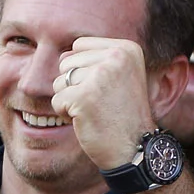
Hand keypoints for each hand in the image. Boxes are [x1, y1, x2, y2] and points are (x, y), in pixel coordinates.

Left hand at [51, 36, 157, 170]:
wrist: (136, 146)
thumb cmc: (123, 113)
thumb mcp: (121, 76)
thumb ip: (96, 59)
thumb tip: (62, 55)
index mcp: (127, 48)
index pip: (79, 46)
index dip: (84, 69)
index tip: (107, 87)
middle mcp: (116, 57)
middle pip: (66, 62)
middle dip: (74, 84)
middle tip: (101, 101)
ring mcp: (101, 76)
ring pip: (59, 81)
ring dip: (70, 99)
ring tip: (95, 110)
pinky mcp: (85, 96)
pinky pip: (57, 100)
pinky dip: (67, 114)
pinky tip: (88, 119)